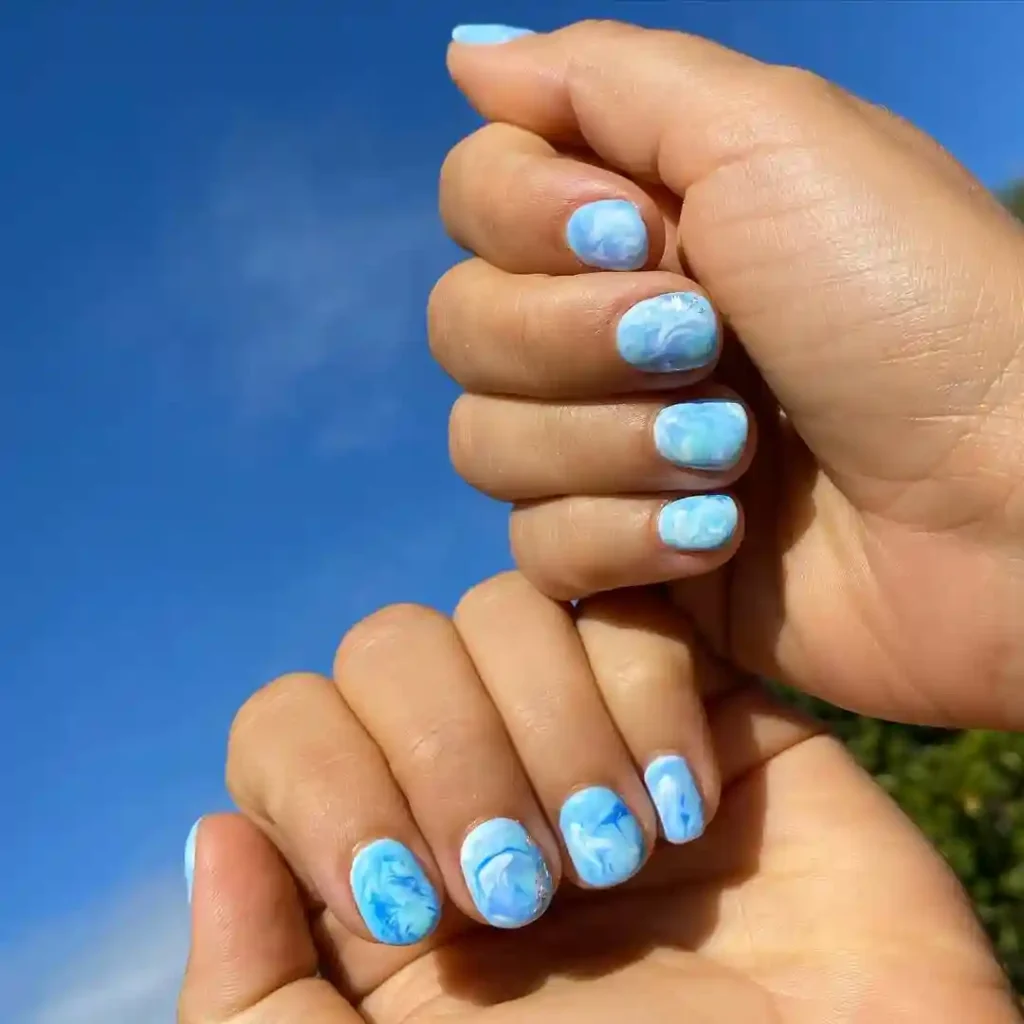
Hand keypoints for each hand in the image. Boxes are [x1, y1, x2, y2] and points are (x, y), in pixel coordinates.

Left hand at [179, 578, 1018, 1022]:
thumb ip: (253, 998)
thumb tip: (216, 836)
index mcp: (385, 868)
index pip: (290, 725)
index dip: (323, 779)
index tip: (402, 902)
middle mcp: (475, 782)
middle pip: (391, 645)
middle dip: (444, 750)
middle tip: (519, 889)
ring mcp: (586, 734)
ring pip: (502, 609)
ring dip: (547, 730)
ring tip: (614, 855)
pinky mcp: (699, 705)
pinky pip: (631, 617)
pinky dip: (644, 698)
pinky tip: (689, 812)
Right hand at [429, 20, 1023, 728]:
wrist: (1010, 505)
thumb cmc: (911, 301)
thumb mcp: (771, 136)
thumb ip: (604, 79)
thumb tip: (467, 53)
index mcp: (638, 221)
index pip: (476, 197)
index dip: (520, 217)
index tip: (637, 231)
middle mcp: (608, 331)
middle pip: (462, 326)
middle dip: (568, 340)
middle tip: (703, 345)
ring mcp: (612, 450)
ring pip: (484, 443)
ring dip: (605, 445)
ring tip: (733, 454)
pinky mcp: (626, 557)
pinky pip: (536, 546)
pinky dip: (622, 539)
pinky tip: (718, 538)